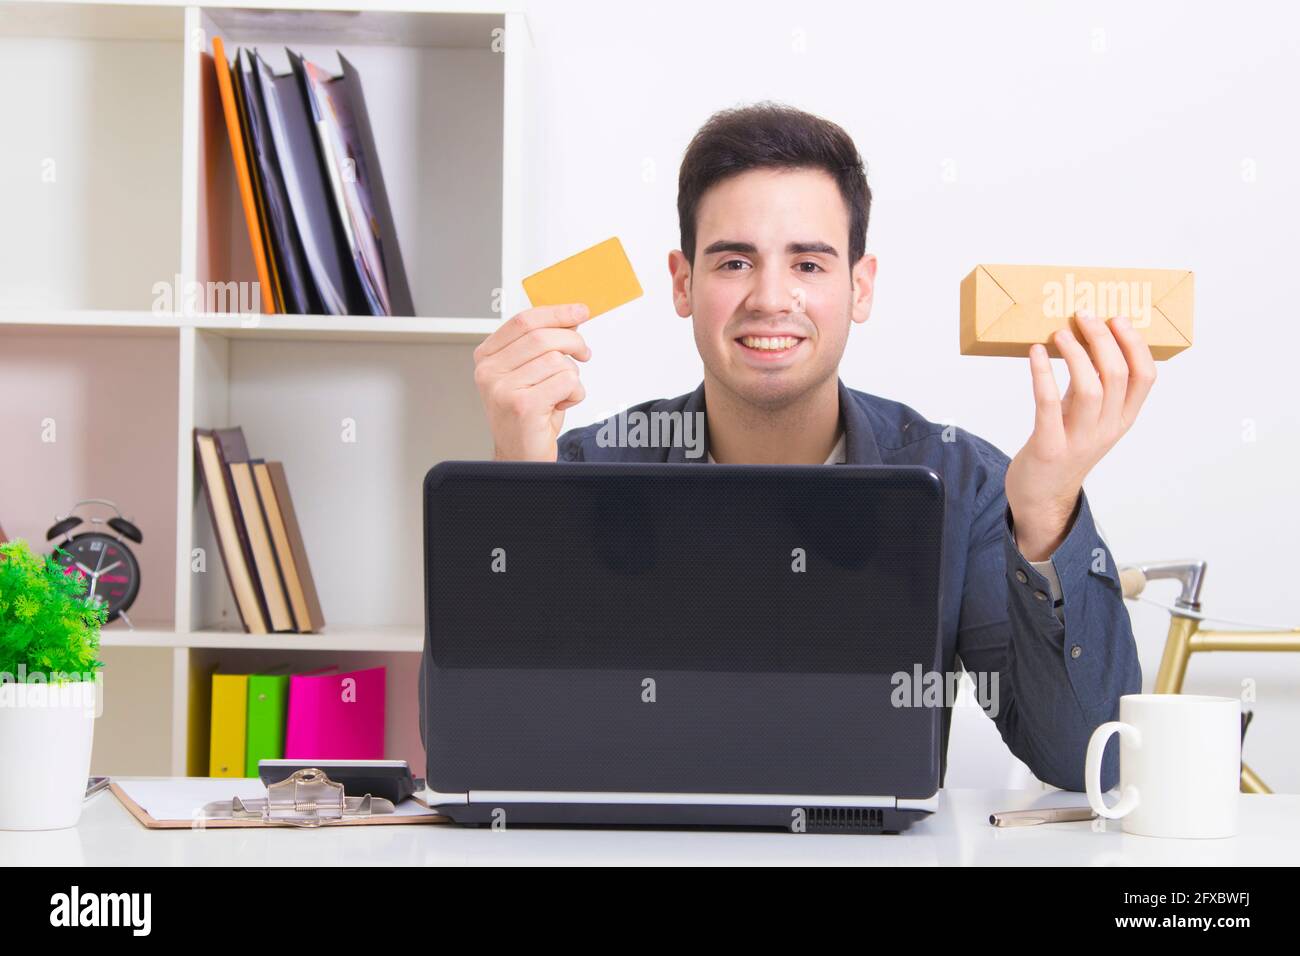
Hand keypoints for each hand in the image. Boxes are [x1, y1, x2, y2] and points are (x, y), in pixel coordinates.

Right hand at [473, 303, 592, 460]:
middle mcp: (489, 372)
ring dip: (572, 377)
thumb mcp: (531, 373)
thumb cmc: (528, 416)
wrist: (520, 456)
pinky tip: (560, 405)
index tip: (579, 311)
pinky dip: (574, 393)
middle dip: (573, 342)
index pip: (523, 321)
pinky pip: (566, 382)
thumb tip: (570, 318)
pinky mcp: (523, 405)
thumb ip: (543, 345)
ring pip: (557, 361)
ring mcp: (503, 389)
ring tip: (561, 393)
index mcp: (487, 357)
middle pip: (542, 337)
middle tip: (585, 353)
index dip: (556, 312)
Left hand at [1005, 311, 1156, 560]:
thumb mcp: (1089, 417)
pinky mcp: (1048, 448)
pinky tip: (1036, 353)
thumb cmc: (1064, 448)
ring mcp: (1079, 440)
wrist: (1041, 498)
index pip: (1145, 377)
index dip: (1135, 344)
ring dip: (1077, 354)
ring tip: (1060, 332)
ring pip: (1091, 388)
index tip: (1117, 318)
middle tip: (1083, 315)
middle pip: (1118, 376)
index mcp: (1123, 419)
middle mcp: (1107, 429)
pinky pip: (1049, 404)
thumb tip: (1090, 339)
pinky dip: (1043, 374)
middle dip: (1103, 339)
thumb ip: (1095, 386)